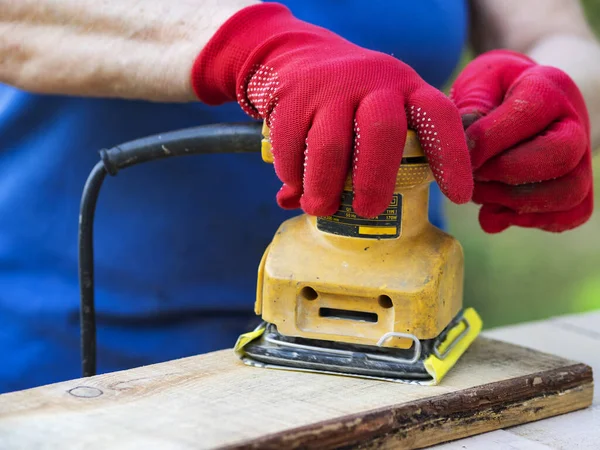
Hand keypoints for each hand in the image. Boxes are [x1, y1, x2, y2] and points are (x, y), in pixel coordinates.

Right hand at [191, 3, 471, 216]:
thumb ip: (375, 162)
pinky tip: (295, 184)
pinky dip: (292, 173)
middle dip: (376, 180)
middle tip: (368, 211)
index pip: (438, 116)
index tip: (460, 197)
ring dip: (324, 187)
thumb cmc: (350, 102)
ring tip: (320, 208)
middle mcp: (373, 82)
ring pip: (330, 147)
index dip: (452, 156)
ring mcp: (331, 87)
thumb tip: (357, 216)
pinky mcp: (293, 95)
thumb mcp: (376, 114)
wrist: (299, 56)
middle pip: (382, 132)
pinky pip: (291, 146)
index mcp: (406, 88)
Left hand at [450, 49, 592, 232]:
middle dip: (505, 172)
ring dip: (512, 201)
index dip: (488, 139)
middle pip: (559, 156)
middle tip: (473, 173)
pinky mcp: (575, 193)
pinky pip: (565, 218)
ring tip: (480, 191)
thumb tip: (466, 148)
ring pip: (568, 193)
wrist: (518, 103)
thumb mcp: (476, 85)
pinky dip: (525, 221)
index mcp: (547, 88)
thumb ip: (469, 108)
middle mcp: (574, 124)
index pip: (528, 114)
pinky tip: (494, 209)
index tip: (460, 152)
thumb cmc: (491, 93)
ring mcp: (580, 161)